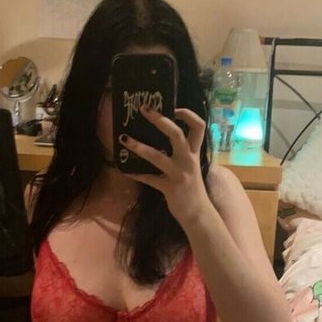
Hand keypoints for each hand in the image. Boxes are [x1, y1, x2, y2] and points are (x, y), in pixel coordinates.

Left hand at [120, 105, 210, 225]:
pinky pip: (149, 178)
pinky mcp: (168, 188)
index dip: (188, 114)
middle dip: (160, 120)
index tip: (174, 107)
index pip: (199, 127)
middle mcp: (188, 160)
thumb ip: (182, 152)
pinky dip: (135, 174)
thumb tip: (163, 137)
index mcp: (194, 153)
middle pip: (176, 134)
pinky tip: (123, 170)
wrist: (198, 214)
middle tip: (143, 109)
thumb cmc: (192, 188)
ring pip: (156, 156)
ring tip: (123, 138)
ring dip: (138, 146)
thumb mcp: (192, 166)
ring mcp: (178, 174)